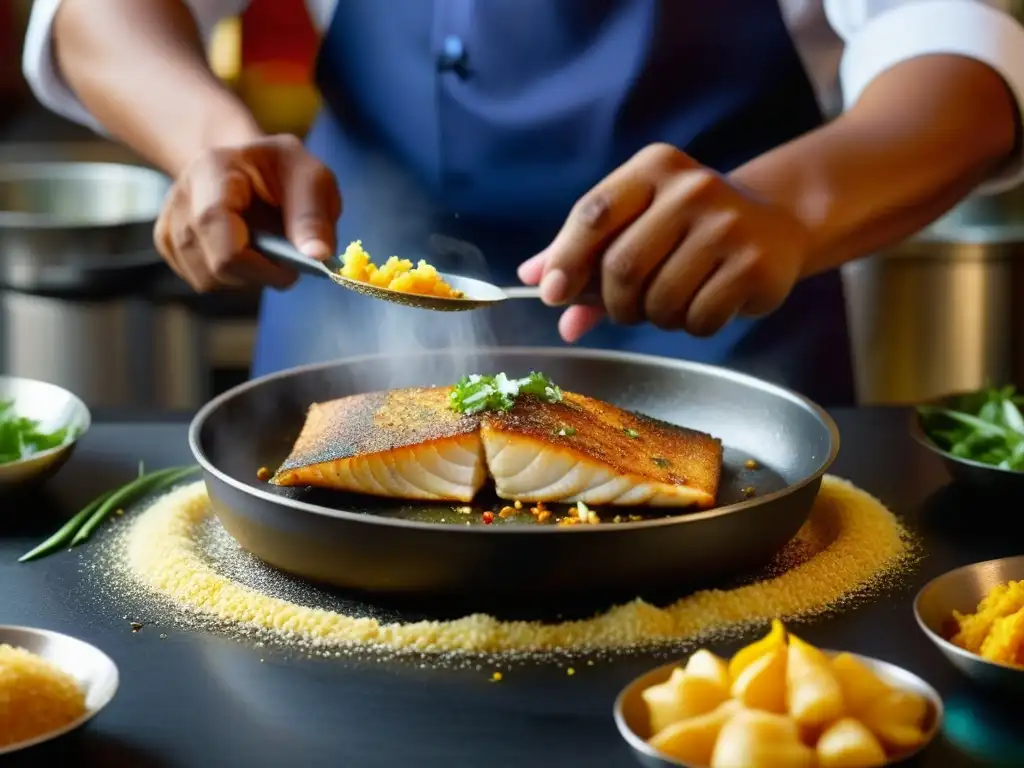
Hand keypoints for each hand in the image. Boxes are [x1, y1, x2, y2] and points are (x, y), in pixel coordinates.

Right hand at [155, 134, 341, 291]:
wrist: (245, 165)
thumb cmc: (282, 171)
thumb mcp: (312, 178)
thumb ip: (314, 215)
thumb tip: (317, 255)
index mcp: (213, 169)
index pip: (213, 223)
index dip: (254, 259)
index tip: (291, 266)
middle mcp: (181, 196)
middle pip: (213, 265)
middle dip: (259, 273)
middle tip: (285, 258)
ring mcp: (169, 222)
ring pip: (208, 280)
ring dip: (247, 277)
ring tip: (264, 248)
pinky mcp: (168, 245)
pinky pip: (205, 282)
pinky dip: (232, 278)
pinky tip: (245, 252)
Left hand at [518, 143, 809, 341]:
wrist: (775, 226)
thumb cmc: (686, 228)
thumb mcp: (636, 223)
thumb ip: (581, 249)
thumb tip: (530, 278)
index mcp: (654, 168)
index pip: (594, 213)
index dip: (566, 259)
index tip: (553, 295)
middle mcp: (692, 188)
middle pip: (623, 266)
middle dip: (614, 302)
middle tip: (624, 309)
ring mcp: (728, 225)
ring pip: (659, 299)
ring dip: (654, 317)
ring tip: (670, 302)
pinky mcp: (753, 265)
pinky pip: (697, 318)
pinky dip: (690, 325)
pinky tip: (704, 304)